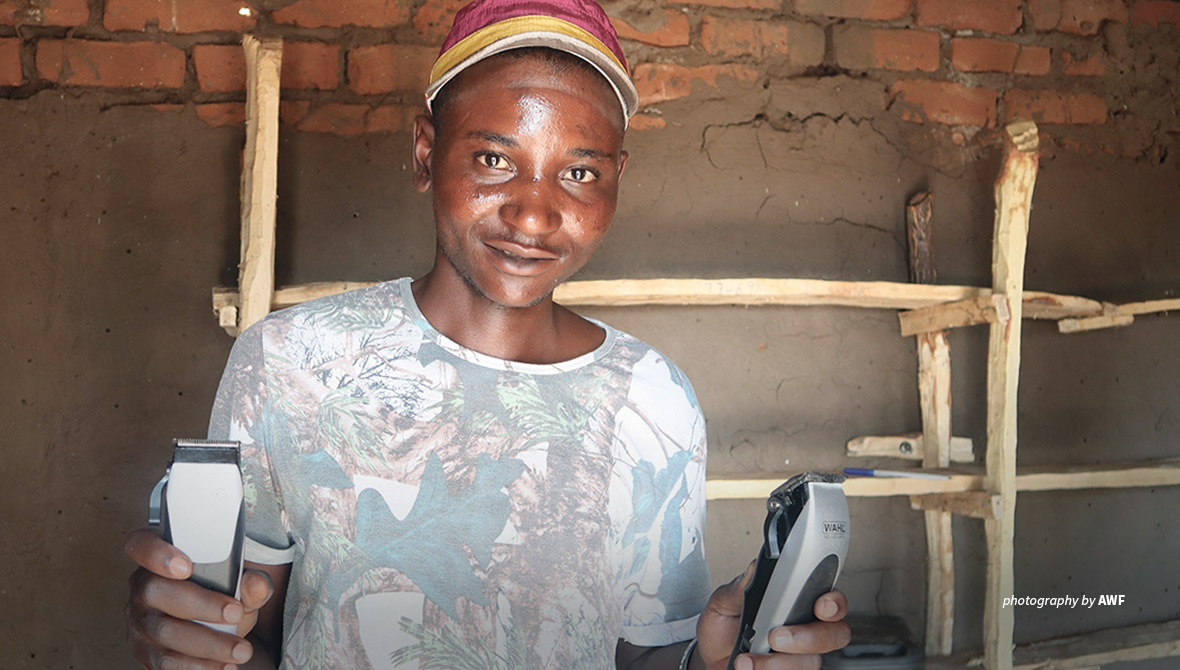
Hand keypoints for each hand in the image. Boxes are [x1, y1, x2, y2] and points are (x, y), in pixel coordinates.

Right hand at [124, 528, 273, 668]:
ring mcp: (139, 622)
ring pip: (163, 632)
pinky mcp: (145, 652)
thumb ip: (250, 583)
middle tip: (235, 612)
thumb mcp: (240, 587)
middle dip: (200, 604)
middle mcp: (142, 588)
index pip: (141, 545)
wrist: (216, 631)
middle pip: (155, 592)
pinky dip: (197, 666)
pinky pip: (165, 662)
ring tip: (240, 650)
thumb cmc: (221, 597)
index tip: (186, 566)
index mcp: (159, 559)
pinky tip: (224, 666)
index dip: (156, 553)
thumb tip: (256, 584)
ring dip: (206, 643)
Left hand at [694, 561, 849, 668]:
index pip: (830, 599)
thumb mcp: (724, 602)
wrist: (710, 659)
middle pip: (834, 634)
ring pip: (810, 662)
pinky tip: (749, 667)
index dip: (834, 603)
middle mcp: (805, 630)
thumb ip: (740, 587)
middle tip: (776, 636)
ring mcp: (801, 657)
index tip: (822, 606)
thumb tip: (755, 568)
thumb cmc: (723, 628)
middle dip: (808, 637)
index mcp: (796, 603)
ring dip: (776, 662)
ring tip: (747, 658)